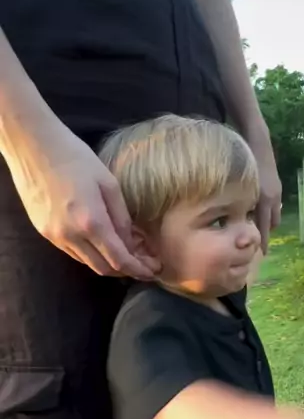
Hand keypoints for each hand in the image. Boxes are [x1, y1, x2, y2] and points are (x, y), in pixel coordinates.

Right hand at [7, 121, 155, 277]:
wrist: (34, 148)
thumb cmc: (76, 159)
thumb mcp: (109, 184)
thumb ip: (122, 218)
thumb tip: (133, 244)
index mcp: (91, 222)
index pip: (119, 259)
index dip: (138, 269)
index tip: (153, 270)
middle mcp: (72, 236)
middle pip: (103, 268)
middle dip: (126, 270)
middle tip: (142, 264)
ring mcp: (55, 236)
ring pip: (87, 263)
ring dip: (107, 263)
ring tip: (124, 254)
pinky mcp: (44, 233)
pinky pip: (73, 253)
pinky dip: (90, 254)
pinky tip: (100, 243)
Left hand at [246, 123, 281, 252]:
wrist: (257, 140)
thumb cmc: (243, 163)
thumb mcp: (237, 188)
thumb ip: (235, 205)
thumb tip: (228, 225)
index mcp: (263, 200)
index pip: (265, 227)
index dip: (264, 242)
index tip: (261, 254)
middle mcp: (273, 197)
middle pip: (272, 222)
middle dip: (265, 232)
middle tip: (254, 240)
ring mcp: (276, 190)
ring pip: (273, 213)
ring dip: (265, 220)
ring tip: (254, 226)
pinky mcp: (275, 185)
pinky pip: (272, 204)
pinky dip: (266, 209)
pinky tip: (255, 208)